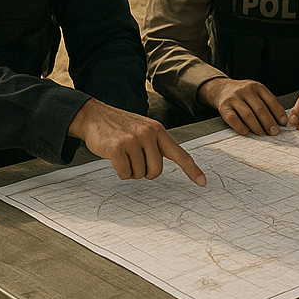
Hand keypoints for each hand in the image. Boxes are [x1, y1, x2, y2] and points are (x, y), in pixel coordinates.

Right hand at [68, 98, 205, 184]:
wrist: (95, 115)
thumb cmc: (121, 127)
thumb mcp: (144, 129)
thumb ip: (156, 145)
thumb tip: (160, 168)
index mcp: (158, 131)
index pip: (180, 153)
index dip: (192, 170)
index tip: (203, 182)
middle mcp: (149, 134)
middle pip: (156, 171)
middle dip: (145, 171)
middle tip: (134, 159)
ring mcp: (133, 140)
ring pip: (139, 174)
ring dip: (130, 170)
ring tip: (123, 154)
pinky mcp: (118, 148)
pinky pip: (124, 174)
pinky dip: (119, 171)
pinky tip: (114, 157)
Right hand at [198, 76, 287, 136]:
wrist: (221, 89)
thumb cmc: (243, 94)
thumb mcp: (256, 92)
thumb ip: (266, 102)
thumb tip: (280, 119)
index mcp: (257, 86)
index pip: (270, 100)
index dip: (278, 112)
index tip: (283, 123)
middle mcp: (245, 90)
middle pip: (260, 108)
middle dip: (269, 122)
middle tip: (274, 132)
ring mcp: (234, 98)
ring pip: (247, 114)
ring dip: (256, 126)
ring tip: (262, 133)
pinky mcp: (224, 107)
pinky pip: (233, 119)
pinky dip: (240, 127)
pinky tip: (247, 133)